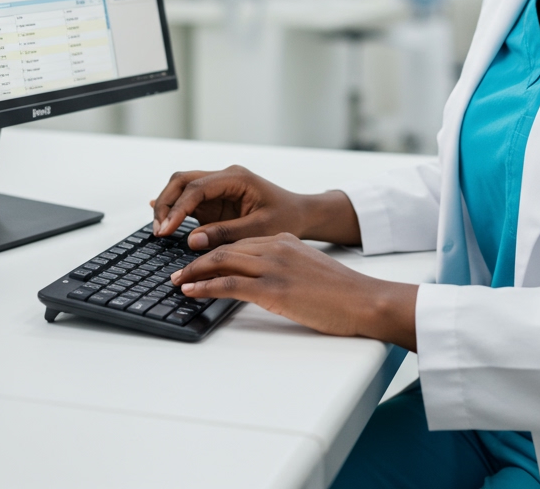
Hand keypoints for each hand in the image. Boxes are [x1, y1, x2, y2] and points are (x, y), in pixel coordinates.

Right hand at [151, 165, 360, 249]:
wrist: (301, 214)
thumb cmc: (286, 217)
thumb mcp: (259, 229)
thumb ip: (225, 233)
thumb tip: (192, 240)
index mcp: (236, 178)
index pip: (197, 188)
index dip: (178, 208)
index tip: (166, 229)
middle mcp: (224, 177)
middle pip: (183, 181)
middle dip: (167, 203)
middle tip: (158, 230)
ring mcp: (218, 187)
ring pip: (182, 187)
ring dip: (168, 206)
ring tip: (158, 230)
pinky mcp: (215, 201)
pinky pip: (189, 200)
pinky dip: (174, 209)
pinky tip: (160, 218)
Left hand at [169, 232, 417, 348]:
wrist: (362, 298)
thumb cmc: (340, 291)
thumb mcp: (308, 268)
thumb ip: (285, 265)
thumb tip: (262, 279)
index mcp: (283, 240)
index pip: (239, 241)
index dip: (215, 250)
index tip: (198, 260)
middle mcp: (275, 246)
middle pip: (225, 248)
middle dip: (197, 259)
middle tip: (177, 270)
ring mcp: (273, 266)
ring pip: (221, 261)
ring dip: (193, 271)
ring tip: (176, 281)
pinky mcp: (272, 287)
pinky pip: (229, 283)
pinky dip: (205, 286)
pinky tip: (191, 290)